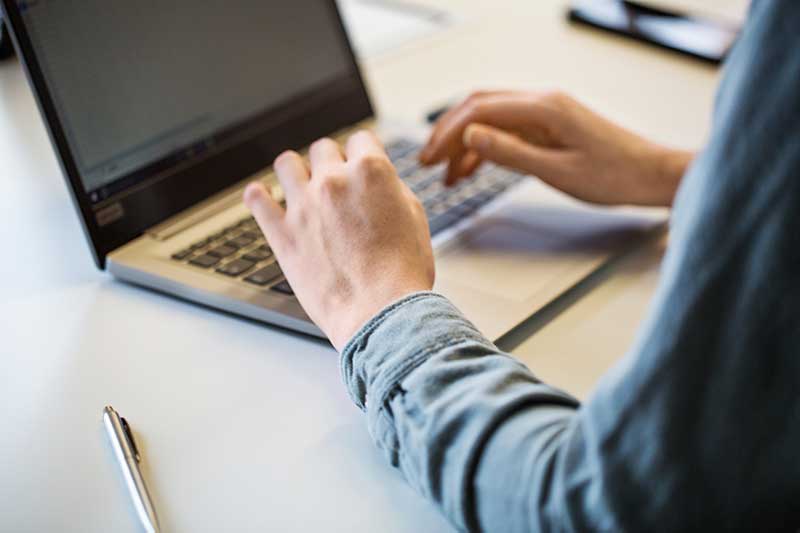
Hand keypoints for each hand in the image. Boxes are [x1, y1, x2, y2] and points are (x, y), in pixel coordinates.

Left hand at [243, 131, 434, 350]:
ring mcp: (303, 206)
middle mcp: (333, 181)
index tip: (360, 163)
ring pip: (285, 163)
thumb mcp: (414, 217)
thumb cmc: (401, 274)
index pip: (361, 139)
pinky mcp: (282, 234)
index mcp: (370, 171)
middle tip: (336, 182)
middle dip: (331, 162)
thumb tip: (378, 180)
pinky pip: (256, 200)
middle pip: (323, 148)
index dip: (363, 153)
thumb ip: (391, 189)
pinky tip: (263, 198)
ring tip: (299, 185)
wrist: (380, 313)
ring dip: (295, 171)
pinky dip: (258, 197)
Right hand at [420, 90, 693, 205]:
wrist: (651, 175)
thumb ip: (511, 152)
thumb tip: (470, 136)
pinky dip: (486, 148)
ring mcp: (546, 113)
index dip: (447, 132)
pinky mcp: (550, 126)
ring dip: (465, 144)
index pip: (479, 110)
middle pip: (480, 107)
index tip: (428, 157)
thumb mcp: (557, 171)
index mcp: (543, 108)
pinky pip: (508, 131)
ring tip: (447, 175)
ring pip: (491, 120)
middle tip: (427, 163)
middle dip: (449, 133)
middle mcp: (541, 102)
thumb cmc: (614, 176)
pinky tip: (473, 170)